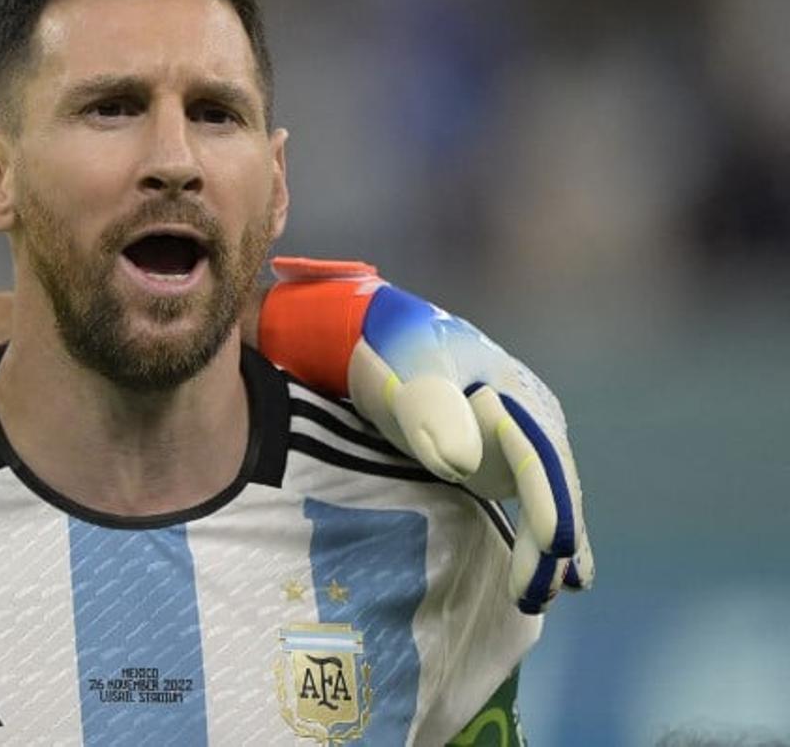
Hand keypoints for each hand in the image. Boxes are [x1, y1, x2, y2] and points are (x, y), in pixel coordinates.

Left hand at [259, 257, 592, 614]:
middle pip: (549, 486)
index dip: (551, 505)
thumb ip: (434, 411)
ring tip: (543, 597)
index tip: (556, 547)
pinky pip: (528, 499)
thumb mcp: (413, 373)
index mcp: (518, 398)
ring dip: (548, 548)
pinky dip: (538, 534)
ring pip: (544, 499)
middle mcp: (532, 421)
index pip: (541, 459)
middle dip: (551, 542)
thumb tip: (464, 463)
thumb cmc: (398, 353)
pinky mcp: (500, 457)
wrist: (380, 337)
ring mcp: (518, 441)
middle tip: (535, 595)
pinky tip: (551, 570)